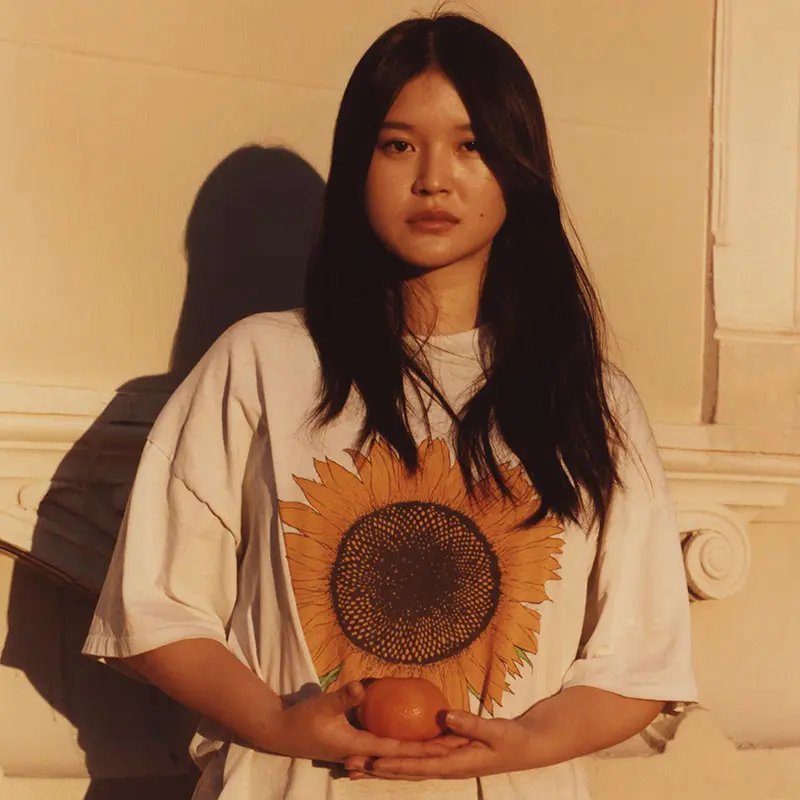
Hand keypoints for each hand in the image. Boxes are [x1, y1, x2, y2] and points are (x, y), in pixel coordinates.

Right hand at [264, 681, 468, 764]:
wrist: (280, 732)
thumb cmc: (302, 719)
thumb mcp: (323, 705)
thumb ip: (344, 697)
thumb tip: (364, 688)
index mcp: (361, 747)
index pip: (400, 752)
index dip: (425, 749)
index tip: (448, 746)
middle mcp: (365, 752)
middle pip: (404, 756)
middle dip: (430, 752)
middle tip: (458, 745)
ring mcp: (360, 750)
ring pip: (396, 753)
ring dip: (419, 749)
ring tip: (444, 743)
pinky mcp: (355, 743)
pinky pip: (384, 746)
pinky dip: (401, 744)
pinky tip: (413, 734)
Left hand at [345, 710, 536, 780]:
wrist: (525, 747)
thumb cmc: (512, 740)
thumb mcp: (496, 731)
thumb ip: (472, 724)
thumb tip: (446, 716)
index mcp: (455, 764)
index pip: (417, 766)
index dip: (394, 765)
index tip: (370, 763)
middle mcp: (444, 766)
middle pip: (405, 770)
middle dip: (377, 770)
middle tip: (348, 767)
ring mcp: (444, 760)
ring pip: (407, 766)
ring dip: (381, 766)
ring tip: (354, 766)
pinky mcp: (445, 752)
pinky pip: (417, 755)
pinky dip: (398, 756)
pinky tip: (383, 750)